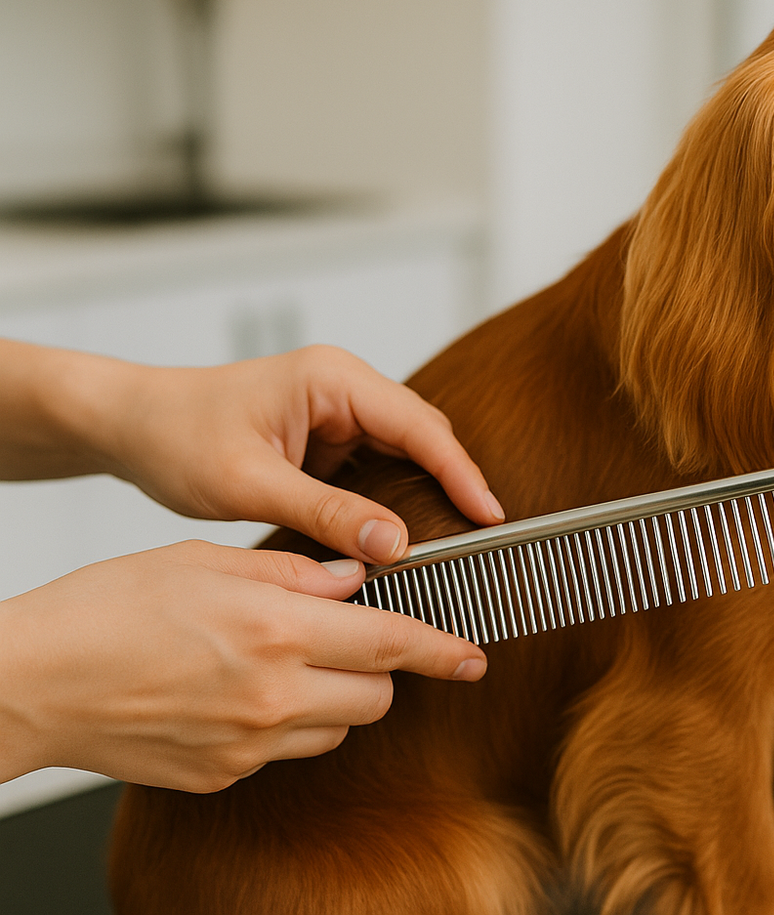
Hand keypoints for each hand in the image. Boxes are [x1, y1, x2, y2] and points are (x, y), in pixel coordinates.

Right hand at [0, 541, 486, 791]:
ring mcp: (248, 744)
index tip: (475, 655)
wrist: (32, 683)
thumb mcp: (207, 561)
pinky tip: (246, 691)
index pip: (392, 643)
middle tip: (350, 637)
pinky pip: (288, 751)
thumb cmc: (108, 608)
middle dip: (380, 667)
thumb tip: (354, 576)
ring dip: (337, 696)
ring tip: (287, 660)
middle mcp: (272, 694)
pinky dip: (289, 723)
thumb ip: (293, 571)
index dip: (444, 650)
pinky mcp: (224, 775)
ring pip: (338, 727)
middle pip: (377, 695)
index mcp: (275, 629)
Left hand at [79, 345, 504, 562]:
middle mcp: (344, 388)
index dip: (461, 473)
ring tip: (455, 542)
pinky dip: (397, 500)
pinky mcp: (329, 439)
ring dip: (428, 494)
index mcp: (332, 379)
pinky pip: (380, 468)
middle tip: (480, 539)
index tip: (490, 516)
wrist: (130, 425)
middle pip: (424, 436)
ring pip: (407, 453)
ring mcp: (339, 412)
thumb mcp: (249, 483)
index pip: (419, 426)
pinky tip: (406, 536)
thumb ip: (326, 514)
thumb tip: (395, 546)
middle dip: (454, 484)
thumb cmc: (176, 436)